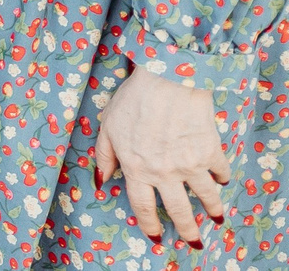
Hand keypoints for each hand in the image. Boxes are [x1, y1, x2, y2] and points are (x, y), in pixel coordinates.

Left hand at [95, 67, 229, 244]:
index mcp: (137, 168)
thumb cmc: (132, 100)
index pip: (142, 206)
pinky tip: (221, 180)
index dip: (149, 224)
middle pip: (178, 211)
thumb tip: (101, 181)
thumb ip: (104, 156)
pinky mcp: (211, 153)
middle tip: (194, 241)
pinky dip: (222, 177)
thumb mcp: (107, 127)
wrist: (167, 82)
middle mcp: (164, 173)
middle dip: (187, 230)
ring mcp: (190, 165)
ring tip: (216, 217)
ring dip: (212, 209)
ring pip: (205, 197)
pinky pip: (220, 171)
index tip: (155, 237)